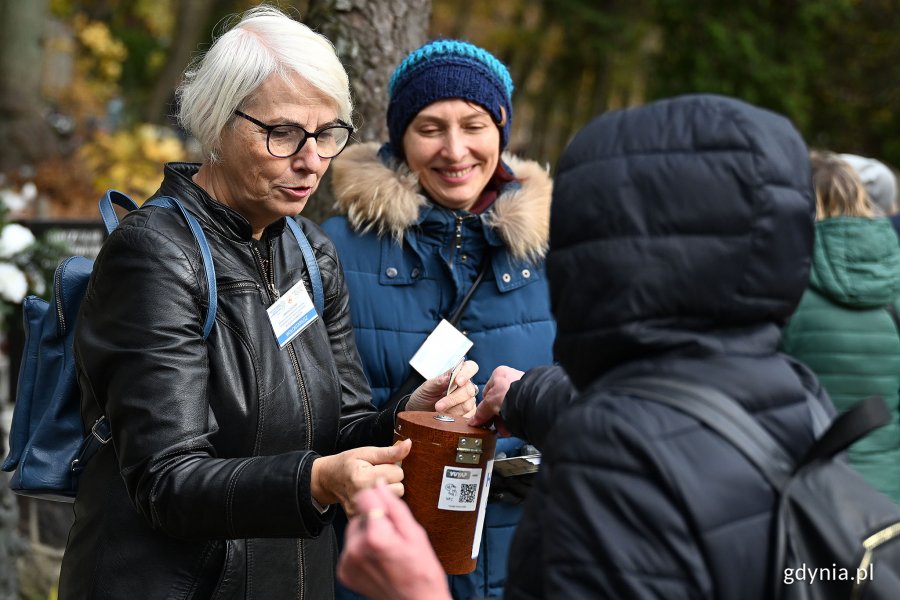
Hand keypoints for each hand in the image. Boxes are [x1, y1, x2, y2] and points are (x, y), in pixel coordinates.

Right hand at [310, 439, 410, 515]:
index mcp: (363, 478)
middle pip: (399, 489)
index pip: (398, 473)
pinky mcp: (362, 518)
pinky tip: (372, 496)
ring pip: (394, 500)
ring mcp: (362, 510)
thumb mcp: (367, 452)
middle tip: (376, 476)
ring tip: (374, 485)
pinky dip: (382, 503)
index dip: (391, 467)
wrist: (329, 479)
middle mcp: (363, 497)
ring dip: (389, 492)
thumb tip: (409, 444)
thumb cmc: (348, 463)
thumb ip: (390, 452)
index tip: (379, 466)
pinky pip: (385, 511)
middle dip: (392, 481)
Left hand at [337, 482, 450, 599]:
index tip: (387, 505)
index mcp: (376, 537)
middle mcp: (357, 550)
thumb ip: (394, 507)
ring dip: (368, 534)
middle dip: (375, 520)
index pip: (364, 496)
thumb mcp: (415, 534)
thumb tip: (380, 485)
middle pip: (360, 515)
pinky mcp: (345, 571)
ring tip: (387, 549)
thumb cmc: (421, 574)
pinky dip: (362, 549)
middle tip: (394, 537)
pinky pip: (351, 547)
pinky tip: (378, 559)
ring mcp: (349, 562)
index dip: (379, 498)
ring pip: (355, 530)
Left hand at [406, 360, 478, 417]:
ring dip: (452, 410)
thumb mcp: (426, 388)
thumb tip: (449, 378)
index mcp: (457, 375)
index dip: (467, 373)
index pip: (470, 367)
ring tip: (439, 412)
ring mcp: (468, 401)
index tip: (457, 382)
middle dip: (453, 399)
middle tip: (438, 406)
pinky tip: (446, 417)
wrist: (419, 413)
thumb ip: (438, 382)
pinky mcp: (468, 414)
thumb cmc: (423, 397)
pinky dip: (455, 418)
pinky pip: (468, 417)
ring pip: (468, 405)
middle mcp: (465, 387)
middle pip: (469, 389)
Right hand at [467, 365, 523, 434]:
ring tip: (505, 430)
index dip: (485, 407)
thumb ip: (480, 412)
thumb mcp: (489, 403)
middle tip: (495, 426)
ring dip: (504, 420)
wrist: (529, 400)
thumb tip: (473, 421)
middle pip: (498, 401)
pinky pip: (518, 411)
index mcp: (500, 374)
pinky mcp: (531, 399)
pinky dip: (515, 420)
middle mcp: (512, 378)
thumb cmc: (509, 394)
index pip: (487, 393)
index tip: (484, 418)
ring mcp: (522, 388)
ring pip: (509, 407)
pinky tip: (513, 427)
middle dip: (496, 416)